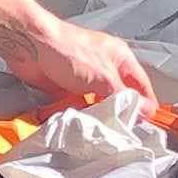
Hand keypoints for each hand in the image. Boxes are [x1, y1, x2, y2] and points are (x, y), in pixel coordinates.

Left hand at [3, 15, 157, 119]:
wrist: (30, 46)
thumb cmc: (68, 51)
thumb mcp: (104, 77)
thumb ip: (124, 95)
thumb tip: (147, 110)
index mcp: (120, 58)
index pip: (142, 85)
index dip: (146, 104)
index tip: (147, 125)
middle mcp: (104, 67)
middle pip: (119, 96)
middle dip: (118, 112)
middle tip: (120, 130)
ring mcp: (84, 78)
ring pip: (98, 104)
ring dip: (96, 115)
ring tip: (97, 127)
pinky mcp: (66, 87)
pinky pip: (78, 106)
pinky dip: (78, 114)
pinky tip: (78, 122)